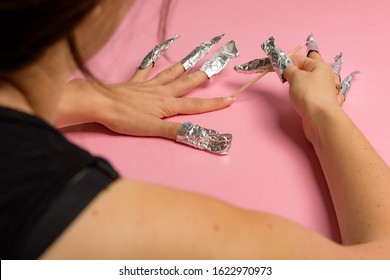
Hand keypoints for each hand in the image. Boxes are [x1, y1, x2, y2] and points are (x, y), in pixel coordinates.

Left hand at [57, 62, 233, 139]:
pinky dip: (154, 58)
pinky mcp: (136, 82)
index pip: (196, 105)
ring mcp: (149, 85)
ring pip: (172, 72)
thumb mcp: (152, 129)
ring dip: (186, 64)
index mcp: (168, 104)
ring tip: (198, 54)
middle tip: (219, 63)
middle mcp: (162, 91)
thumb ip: (176, 131)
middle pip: (188, 82)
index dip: (214, 104)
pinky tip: (159, 49)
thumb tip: (198, 135)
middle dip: (206, 74)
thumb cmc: (125, 118)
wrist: (100, 104)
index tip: (230, 98)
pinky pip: (147, 67)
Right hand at [283, 52, 344, 141]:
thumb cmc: (309, 94)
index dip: (287, 61)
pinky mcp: (322, 101)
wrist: (320, 118)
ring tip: (295, 81)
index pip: (300, 58)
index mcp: (320, 66)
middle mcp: (325, 75)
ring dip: (306, 78)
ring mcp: (325, 89)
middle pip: (311, 66)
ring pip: (314, 79)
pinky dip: (312, 90)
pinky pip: (316, 91)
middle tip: (287, 71)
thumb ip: (288, 69)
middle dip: (299, 66)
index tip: (276, 67)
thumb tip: (287, 68)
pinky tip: (309, 92)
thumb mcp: (295, 77)